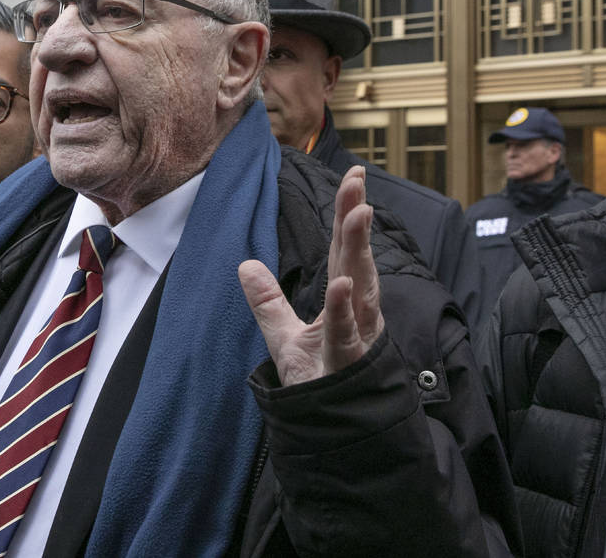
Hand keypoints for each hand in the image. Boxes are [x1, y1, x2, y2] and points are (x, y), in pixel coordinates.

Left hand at [238, 165, 383, 385]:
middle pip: (356, 258)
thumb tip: (245, 265)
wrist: (330, 428)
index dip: (348, 213)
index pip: (345, 249)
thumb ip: (268, 301)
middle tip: (359, 181)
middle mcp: (357, 312)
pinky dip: (342, 309)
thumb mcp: (283, 337)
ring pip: (360, 287)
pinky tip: (339, 284)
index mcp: (345, 301)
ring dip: (359, 250)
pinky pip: (345, 332)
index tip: (355, 176)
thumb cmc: (317, 381)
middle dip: (357, 219)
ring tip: (358, 214)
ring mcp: (356, 335)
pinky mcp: (347, 361)